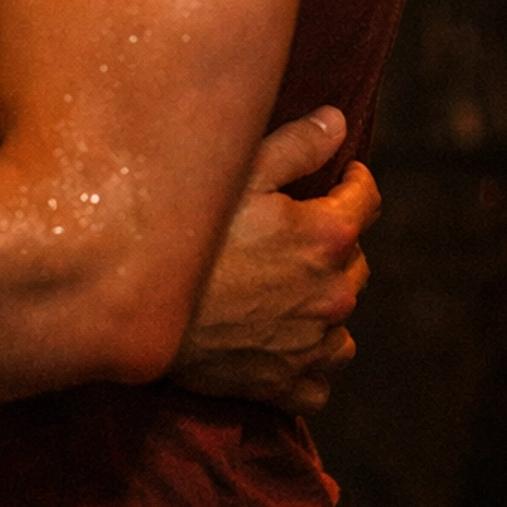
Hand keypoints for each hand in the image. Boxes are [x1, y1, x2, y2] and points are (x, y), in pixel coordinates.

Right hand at [172, 105, 377, 414]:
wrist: (140, 308)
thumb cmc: (186, 232)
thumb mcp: (238, 172)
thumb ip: (297, 145)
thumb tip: (339, 122)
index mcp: (327, 236)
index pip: (367, 200)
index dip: (354, 181)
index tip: (341, 175)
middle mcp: (333, 294)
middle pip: (355, 261)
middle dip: (334, 244)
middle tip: (292, 231)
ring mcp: (311, 344)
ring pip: (343, 324)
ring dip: (325, 305)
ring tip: (289, 290)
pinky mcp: (285, 384)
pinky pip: (320, 381)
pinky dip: (309, 362)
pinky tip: (285, 343)